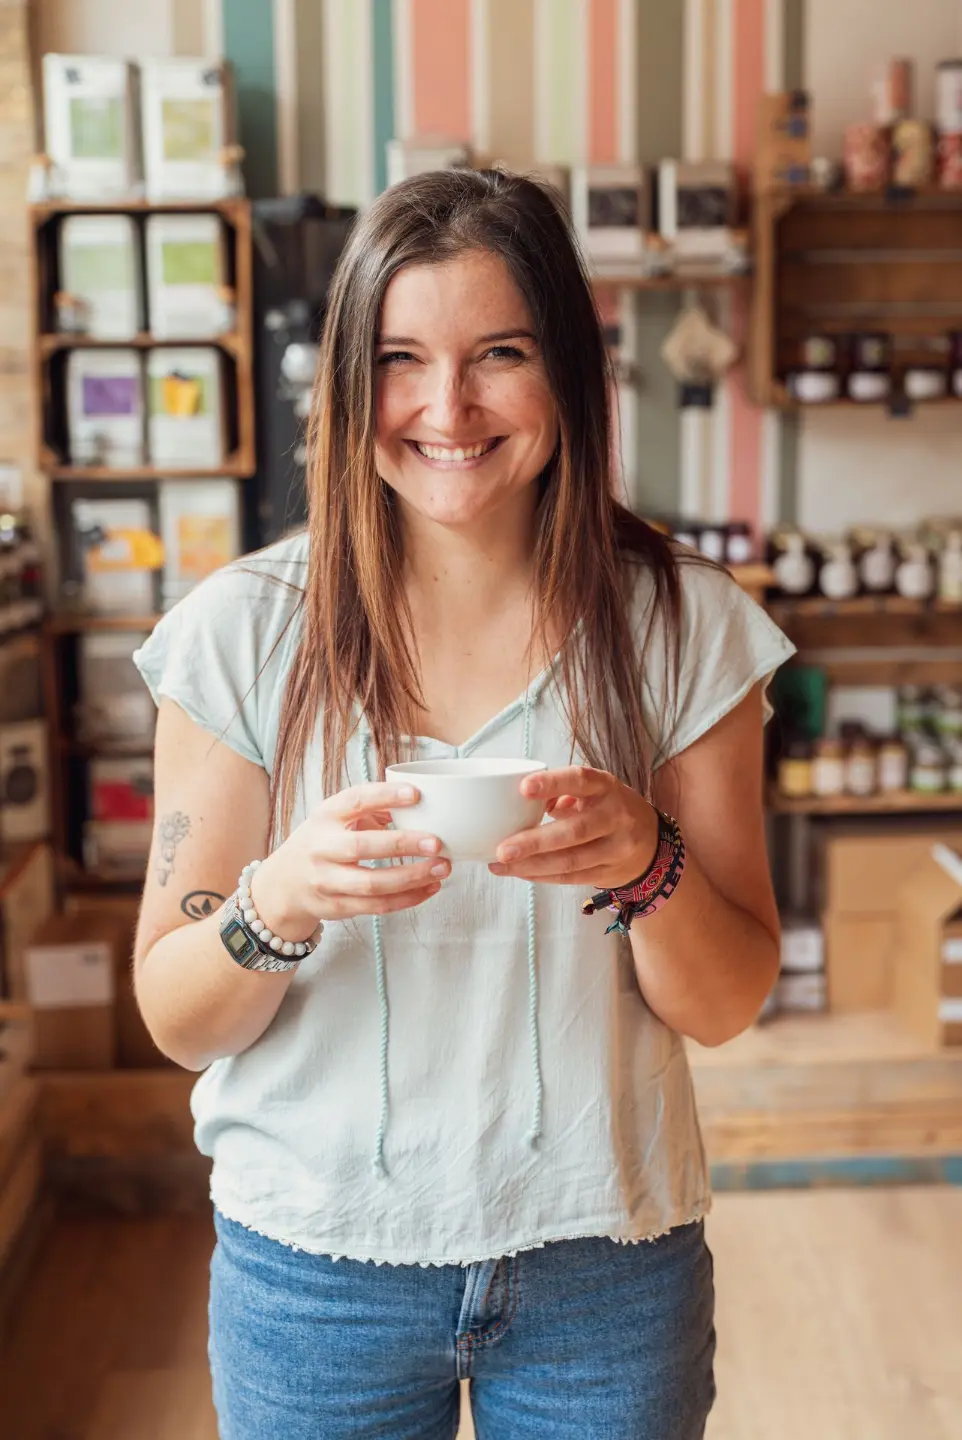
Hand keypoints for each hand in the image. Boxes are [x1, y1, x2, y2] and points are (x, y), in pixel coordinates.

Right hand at [250, 782, 448, 936]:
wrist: (283, 884)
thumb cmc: (322, 843)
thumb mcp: (336, 817)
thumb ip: (371, 809)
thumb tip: (417, 805)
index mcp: (325, 816)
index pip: (354, 801)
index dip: (385, 796)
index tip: (416, 794)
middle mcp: (322, 848)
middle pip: (362, 846)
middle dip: (403, 844)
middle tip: (437, 843)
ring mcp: (327, 881)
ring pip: (372, 884)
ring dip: (412, 877)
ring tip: (442, 868)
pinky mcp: (337, 907)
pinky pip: (377, 906)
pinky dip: (408, 898)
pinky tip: (430, 887)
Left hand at [488, 765, 657, 887]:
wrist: (651, 844)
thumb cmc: (608, 809)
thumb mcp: (592, 791)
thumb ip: (560, 791)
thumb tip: (521, 799)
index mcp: (606, 787)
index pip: (580, 780)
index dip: (552, 783)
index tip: (523, 788)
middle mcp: (615, 816)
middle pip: (574, 831)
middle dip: (534, 842)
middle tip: (502, 849)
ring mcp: (615, 848)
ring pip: (570, 861)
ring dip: (531, 865)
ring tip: (499, 865)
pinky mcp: (609, 872)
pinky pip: (571, 877)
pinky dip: (542, 876)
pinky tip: (519, 873)